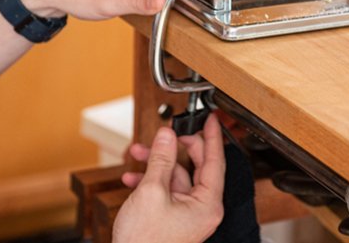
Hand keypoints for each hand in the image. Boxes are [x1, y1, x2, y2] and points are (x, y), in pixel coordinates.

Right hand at [112, 114, 224, 242]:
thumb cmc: (145, 242)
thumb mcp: (152, 192)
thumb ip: (161, 159)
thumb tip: (167, 136)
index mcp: (208, 204)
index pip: (215, 161)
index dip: (212, 136)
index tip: (212, 118)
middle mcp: (203, 209)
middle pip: (196, 167)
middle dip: (176, 148)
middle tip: (166, 134)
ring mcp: (188, 214)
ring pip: (176, 177)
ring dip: (157, 164)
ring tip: (139, 154)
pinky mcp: (174, 218)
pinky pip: (167, 191)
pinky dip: (151, 181)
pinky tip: (133, 176)